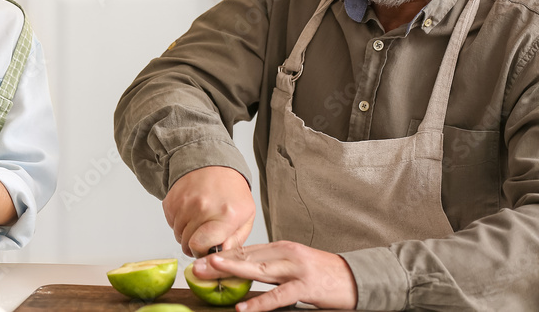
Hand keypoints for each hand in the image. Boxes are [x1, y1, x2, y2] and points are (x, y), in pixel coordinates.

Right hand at [162, 166, 254, 256]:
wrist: (214, 164)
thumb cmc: (232, 192)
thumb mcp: (246, 217)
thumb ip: (236, 241)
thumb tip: (220, 256)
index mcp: (225, 215)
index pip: (200, 246)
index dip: (203, 253)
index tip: (208, 250)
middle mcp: (202, 208)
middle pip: (187, 243)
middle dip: (195, 245)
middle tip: (205, 236)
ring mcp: (184, 202)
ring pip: (178, 234)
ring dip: (187, 234)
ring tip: (199, 222)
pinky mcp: (172, 199)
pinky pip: (171, 223)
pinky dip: (179, 222)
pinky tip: (191, 213)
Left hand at [194, 241, 357, 310]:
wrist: (356, 278)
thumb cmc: (322, 273)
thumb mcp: (293, 263)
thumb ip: (270, 264)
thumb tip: (242, 267)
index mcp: (281, 247)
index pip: (245, 250)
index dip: (223, 255)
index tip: (202, 259)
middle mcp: (286, 253)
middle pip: (247, 257)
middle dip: (221, 261)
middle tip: (197, 265)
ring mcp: (296, 269)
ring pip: (259, 270)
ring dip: (233, 271)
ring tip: (211, 272)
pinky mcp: (306, 287)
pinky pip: (279, 296)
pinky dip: (260, 303)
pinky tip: (243, 308)